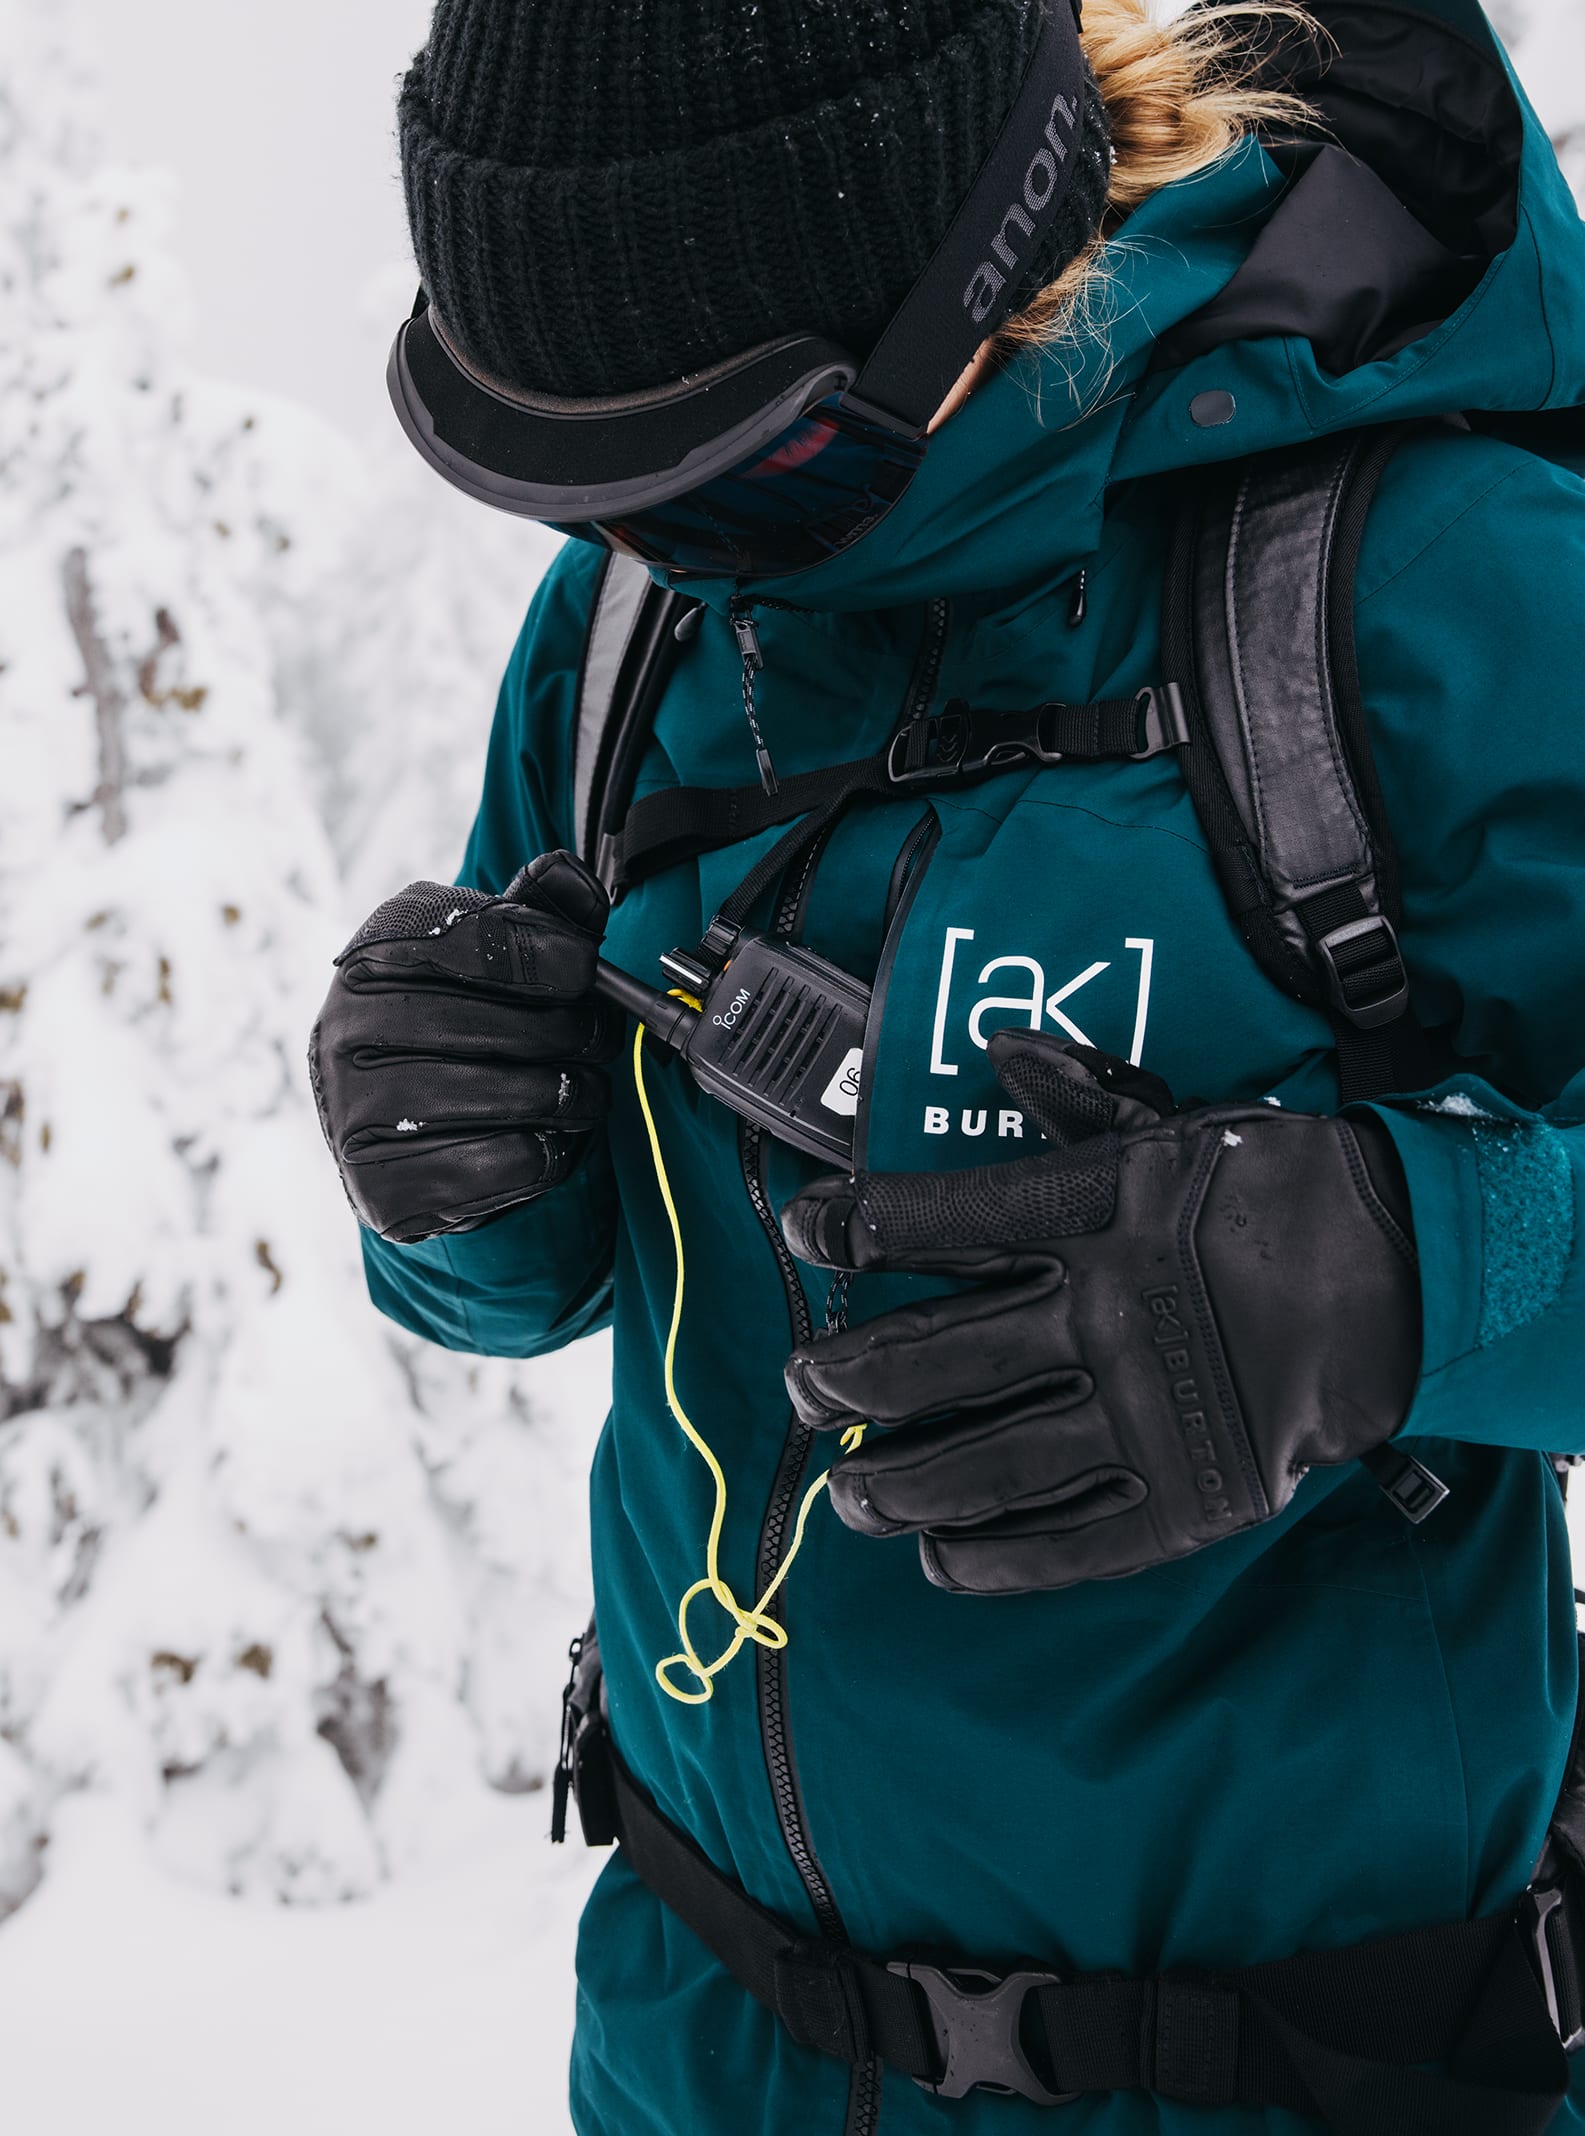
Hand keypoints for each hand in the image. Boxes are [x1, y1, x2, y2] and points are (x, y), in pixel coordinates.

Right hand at [309, 851, 617, 1243]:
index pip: (482, 941)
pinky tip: (539, 1140)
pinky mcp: (382, 1187)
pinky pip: (500, 1165)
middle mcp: (348, 1029)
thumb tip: (572, 878)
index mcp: (376, 954)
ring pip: (509, 1097)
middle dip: (575, 1033)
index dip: (552, 955)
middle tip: (596, 1041)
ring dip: (570, 1096)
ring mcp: (355, 1112)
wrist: (401, 1133)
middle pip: (504, 1025)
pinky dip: (543, 1155)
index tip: (585, 970)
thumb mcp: (497, 952)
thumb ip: (542, 911)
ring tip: (580, 1093)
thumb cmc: (463, 1024)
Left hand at [781, 1033, 1420, 1594]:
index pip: (929, 1220)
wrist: (1402, 1275)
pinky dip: (989, 1558)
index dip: (849, 1228)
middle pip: (925, 1358)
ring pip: (976, 1463)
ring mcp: (1140, 1411)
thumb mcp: (1171, 1124)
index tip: (807, 1233)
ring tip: (847, 1492)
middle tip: (803, 1390)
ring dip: (890, 1485)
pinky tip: (936, 1558)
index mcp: (1090, 1210)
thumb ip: (1078, 1096)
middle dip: (839, 1381)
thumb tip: (1000, 1051)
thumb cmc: (1272, 1188)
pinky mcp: (1184, 1496)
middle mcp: (1100, 1312)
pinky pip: (1064, 1542)